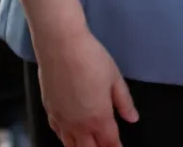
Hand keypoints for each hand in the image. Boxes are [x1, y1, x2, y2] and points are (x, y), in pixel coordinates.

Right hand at [35, 30, 135, 146]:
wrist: (60, 45)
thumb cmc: (90, 58)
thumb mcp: (115, 78)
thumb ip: (124, 102)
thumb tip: (133, 118)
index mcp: (99, 117)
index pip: (109, 143)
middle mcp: (79, 124)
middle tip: (107, 146)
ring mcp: (62, 119)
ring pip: (71, 146)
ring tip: (91, 145)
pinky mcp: (49, 111)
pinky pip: (58, 134)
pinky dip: (66, 139)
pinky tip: (70, 137)